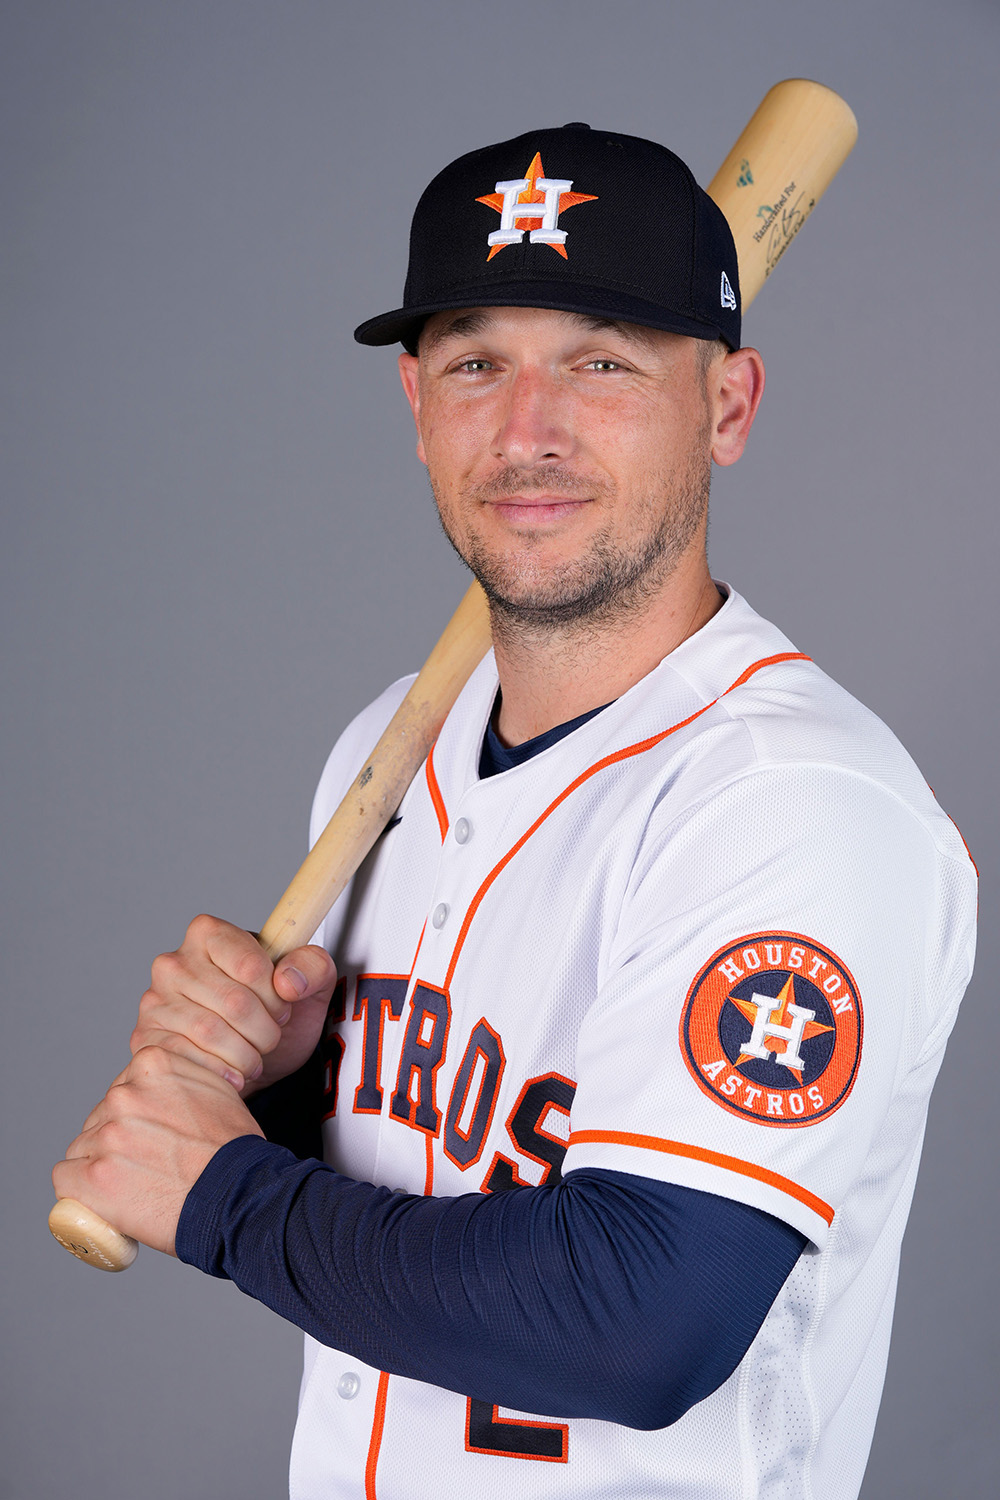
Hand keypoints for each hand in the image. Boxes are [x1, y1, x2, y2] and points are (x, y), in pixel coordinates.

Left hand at [52, 1046, 261, 1254]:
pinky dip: (81, 1192)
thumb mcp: (219, 1091)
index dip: (136, 1116)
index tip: (151, 1136)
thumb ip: (187, 1079)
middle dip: (117, 1140)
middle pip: (102, 1118)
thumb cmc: (235, 1151)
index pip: (124, 1088)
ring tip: (134, 1187)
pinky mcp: (93, 1176)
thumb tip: (171, 1086)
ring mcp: (107, 1135)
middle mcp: (124, 1094)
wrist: (240, 1195)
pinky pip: (66, 1178)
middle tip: (146, 1165)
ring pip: (83, 1148)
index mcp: (152, 1065)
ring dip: (100, 1166)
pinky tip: (104, 1199)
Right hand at [130, 914, 336, 1095]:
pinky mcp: (146, 1039)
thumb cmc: (276, 1014)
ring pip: (210, 1033)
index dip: (276, 995)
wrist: (253, 1060)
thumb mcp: (311, 987)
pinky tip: (233, 1074)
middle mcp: (174, 962)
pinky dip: (220, 1072)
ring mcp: (155, 1001)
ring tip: (254, 1056)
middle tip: (270, 1036)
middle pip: (234, 1002)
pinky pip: (186, 1059)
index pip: (250, 965)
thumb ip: (313, 967)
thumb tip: (287, 981)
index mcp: (209, 933)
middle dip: (265, 1030)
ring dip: (246, 1054)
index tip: (283, 1005)